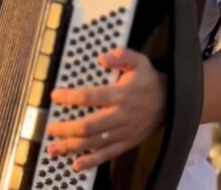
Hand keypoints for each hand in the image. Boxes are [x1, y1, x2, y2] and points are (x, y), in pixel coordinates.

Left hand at [44, 48, 165, 171]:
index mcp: (121, 95)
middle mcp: (120, 115)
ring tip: (53, 148)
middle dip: (65, 128)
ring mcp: (124, 132)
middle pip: (88, 126)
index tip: (55, 95)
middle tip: (50, 127)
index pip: (90, 97)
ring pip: (94, 143)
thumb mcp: (139, 61)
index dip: (70, 97)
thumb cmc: (149, 80)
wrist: (170, 102)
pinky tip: (76, 165)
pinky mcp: (127, 143)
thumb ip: (122, 55)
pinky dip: (91, 161)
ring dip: (71, 147)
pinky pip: (107, 155)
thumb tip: (103, 58)